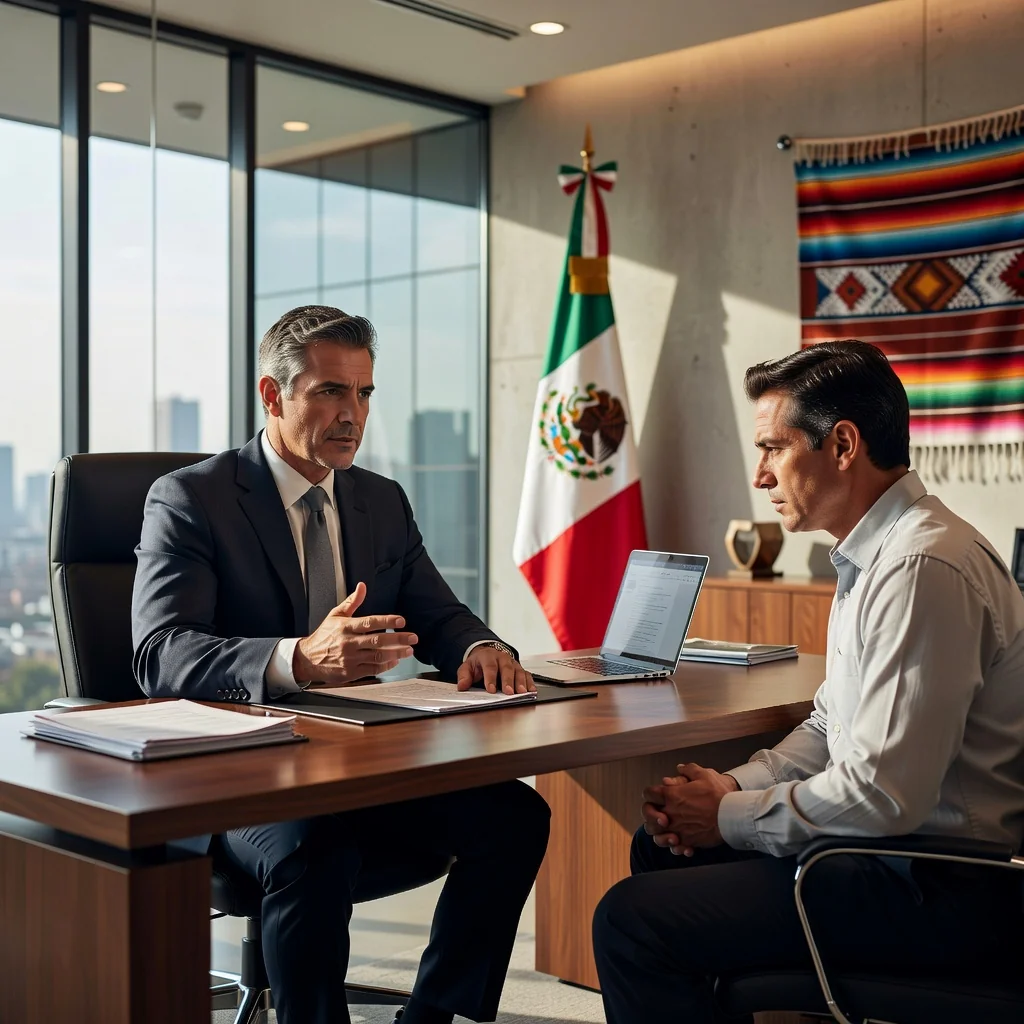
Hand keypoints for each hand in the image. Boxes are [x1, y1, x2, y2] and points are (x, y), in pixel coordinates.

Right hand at [293, 582, 418, 684]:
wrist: (307, 659)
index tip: (401, 621)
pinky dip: (386, 666)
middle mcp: (349, 643)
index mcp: (346, 627)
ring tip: (408, 650)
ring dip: (396, 653)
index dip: (387, 621)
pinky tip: (395, 661)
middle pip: (378, 641)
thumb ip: (352, 602)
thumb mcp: (335, 615)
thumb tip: (362, 586)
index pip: (370, 622)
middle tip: (413, 637)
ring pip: (377, 656)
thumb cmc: (324, 636)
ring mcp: (350, 659)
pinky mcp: (351, 672)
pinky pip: (373, 669)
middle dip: (398, 639)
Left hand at [455, 645, 536, 694]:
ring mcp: (512, 663)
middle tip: (509, 692)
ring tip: (522, 692)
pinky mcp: (519, 668)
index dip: (491, 678)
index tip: (491, 689)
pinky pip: (526, 674)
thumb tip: (462, 686)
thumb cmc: (478, 663)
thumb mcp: (467, 667)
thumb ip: (464, 676)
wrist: (487, 654)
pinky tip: (531, 690)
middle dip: (508, 681)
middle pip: (506, 668)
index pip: (490, 667)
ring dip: (521, 682)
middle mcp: (502, 658)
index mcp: (488, 656)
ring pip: (518, 671)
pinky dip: (530, 682)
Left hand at [641, 763, 738, 856]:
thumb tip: (680, 768)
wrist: (732, 815)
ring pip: (657, 836)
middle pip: (647, 815)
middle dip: (650, 814)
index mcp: (671, 795)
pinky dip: (677, 847)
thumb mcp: (704, 775)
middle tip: (660, 813)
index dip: (651, 793)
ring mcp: (678, 829)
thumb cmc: (719, 794)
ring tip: (669, 831)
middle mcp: (670, 813)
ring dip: (660, 833)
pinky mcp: (688, 841)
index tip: (657, 794)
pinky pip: (675, 848)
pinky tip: (682, 844)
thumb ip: (689, 770)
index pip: (648, 793)